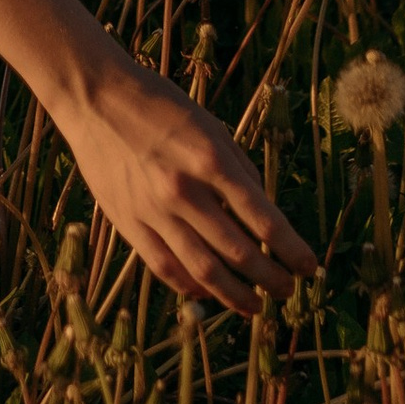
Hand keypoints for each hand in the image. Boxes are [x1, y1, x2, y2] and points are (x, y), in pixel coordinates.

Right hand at [55, 57, 315, 313]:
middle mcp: (184, 191)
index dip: (292, 250)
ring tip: (257, 307)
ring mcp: (153, 212)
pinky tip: (210, 293)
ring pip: (204, 272)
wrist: (94, 97)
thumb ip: (237, 168)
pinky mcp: (128, 224)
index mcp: (210, 160)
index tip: (310, 267)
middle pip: (239, 254)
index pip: (264, 220)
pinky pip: (166, 269)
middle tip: (288, 290)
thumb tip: (262, 210)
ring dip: (237, 296)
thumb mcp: (209, 125)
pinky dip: (193, 288)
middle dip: (271, 278)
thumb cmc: (158, 104)